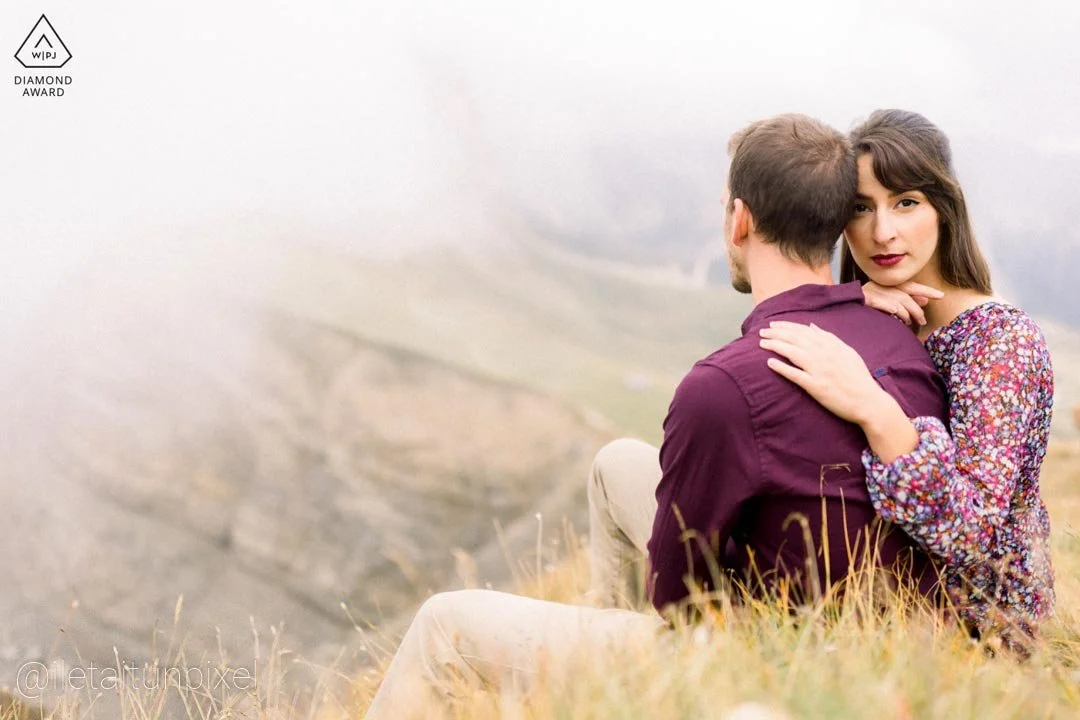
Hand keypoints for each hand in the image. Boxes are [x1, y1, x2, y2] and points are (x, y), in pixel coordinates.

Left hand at [758, 321, 892, 425]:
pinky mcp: (816, 387)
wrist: (868, 401)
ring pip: (793, 353)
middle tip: (762, 331)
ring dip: (775, 346)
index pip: (804, 331)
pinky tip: (769, 362)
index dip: (787, 326)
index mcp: (832, 346)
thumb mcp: (848, 352)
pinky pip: (795, 375)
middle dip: (776, 333)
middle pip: (796, 339)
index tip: (774, 324)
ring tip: (762, 343)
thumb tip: (812, 327)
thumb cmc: (858, 377)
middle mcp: (824, 355)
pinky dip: (782, 368)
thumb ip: (830, 338)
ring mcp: (819, 371)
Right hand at [862, 281, 943, 326]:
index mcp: (885, 285)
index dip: (925, 290)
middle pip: (904, 294)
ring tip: (909, 322)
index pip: (909, 286)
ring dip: (905, 311)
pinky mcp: (861, 298)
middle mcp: (878, 285)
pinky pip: (878, 301)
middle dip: (916, 308)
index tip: (941, 296)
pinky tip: (895, 312)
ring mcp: (869, 291)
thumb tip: (924, 301)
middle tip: (922, 321)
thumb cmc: (864, 310)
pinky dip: (888, 306)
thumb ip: (906, 301)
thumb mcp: (888, 304)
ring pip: (894, 299)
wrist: (838, 308)